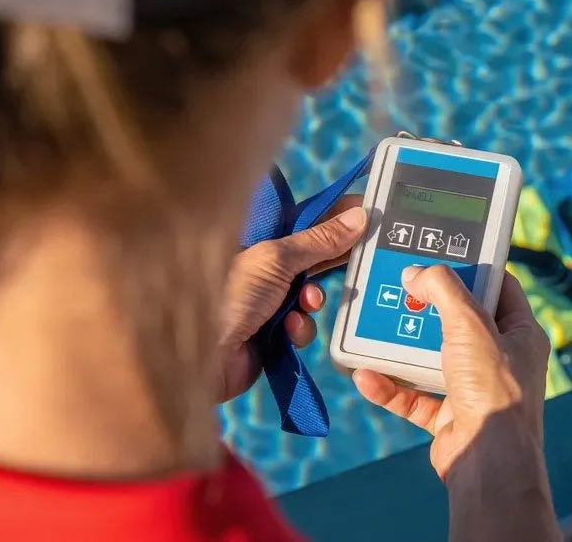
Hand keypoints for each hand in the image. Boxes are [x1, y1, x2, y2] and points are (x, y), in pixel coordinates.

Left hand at [218, 196, 366, 401]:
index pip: (304, 223)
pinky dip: (299, 330)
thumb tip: (359, 215)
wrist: (204, 358)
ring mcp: (267, 304)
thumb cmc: (231, 298)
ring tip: (304, 305)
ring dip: (311, 301)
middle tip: (362, 260)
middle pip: (311, 260)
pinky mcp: (272, 337)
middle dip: (331, 264)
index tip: (367, 213)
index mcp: (257, 243)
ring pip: (310, 297)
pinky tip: (288, 332)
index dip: (334, 219)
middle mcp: (263, 270)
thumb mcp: (276, 260)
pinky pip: (302, 328)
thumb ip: (319, 240)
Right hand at [352, 265, 550, 480]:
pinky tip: (366, 376)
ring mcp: (474, 390)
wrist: (487, 463)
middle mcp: (500, 360)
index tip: (441, 255)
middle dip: (425, 308)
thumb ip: (443, 290)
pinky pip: (414, 396)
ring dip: (401, 348)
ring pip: (432, 358)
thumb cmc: (493, 392)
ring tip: (373, 331)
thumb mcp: (469, 325)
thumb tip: (417, 273)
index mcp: (520, 334)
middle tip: (399, 291)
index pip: (499, 288)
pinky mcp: (450, 417)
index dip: (472, 269)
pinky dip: (390, 386)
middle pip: (458, 321)